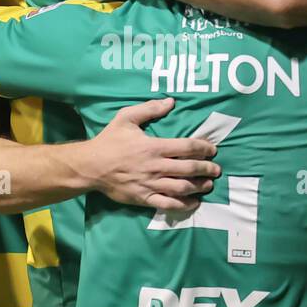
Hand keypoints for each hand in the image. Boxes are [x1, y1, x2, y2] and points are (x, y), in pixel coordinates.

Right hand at [79, 97, 220, 211]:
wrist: (90, 167)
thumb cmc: (109, 141)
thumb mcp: (126, 118)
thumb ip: (149, 109)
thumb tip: (170, 101)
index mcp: (153, 146)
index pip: (187, 148)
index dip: (204, 148)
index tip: (212, 150)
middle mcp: (155, 167)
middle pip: (189, 169)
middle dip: (207, 169)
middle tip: (216, 169)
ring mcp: (150, 184)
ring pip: (182, 188)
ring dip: (199, 186)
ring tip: (208, 185)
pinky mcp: (144, 198)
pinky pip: (168, 204)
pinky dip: (184, 205)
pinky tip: (193, 202)